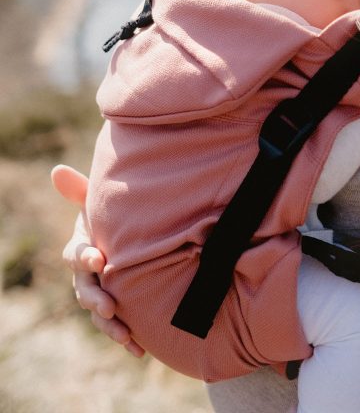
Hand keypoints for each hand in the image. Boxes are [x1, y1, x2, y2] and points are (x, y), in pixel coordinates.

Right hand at [52, 165, 144, 356]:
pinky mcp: (119, 309)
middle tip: (110, 304)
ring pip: (99, 314)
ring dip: (109, 325)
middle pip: (85, 291)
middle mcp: (87, 276)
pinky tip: (140, 350)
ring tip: (125, 334)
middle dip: (96, 298)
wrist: (134, 241)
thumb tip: (56, 170)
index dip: (85, 257)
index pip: (76, 255)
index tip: (100, 259)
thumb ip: (82, 191)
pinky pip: (119, 326)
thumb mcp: (100, 204)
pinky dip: (128, 339)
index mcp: (82, 249)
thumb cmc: (113, 219)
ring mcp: (101, 294)